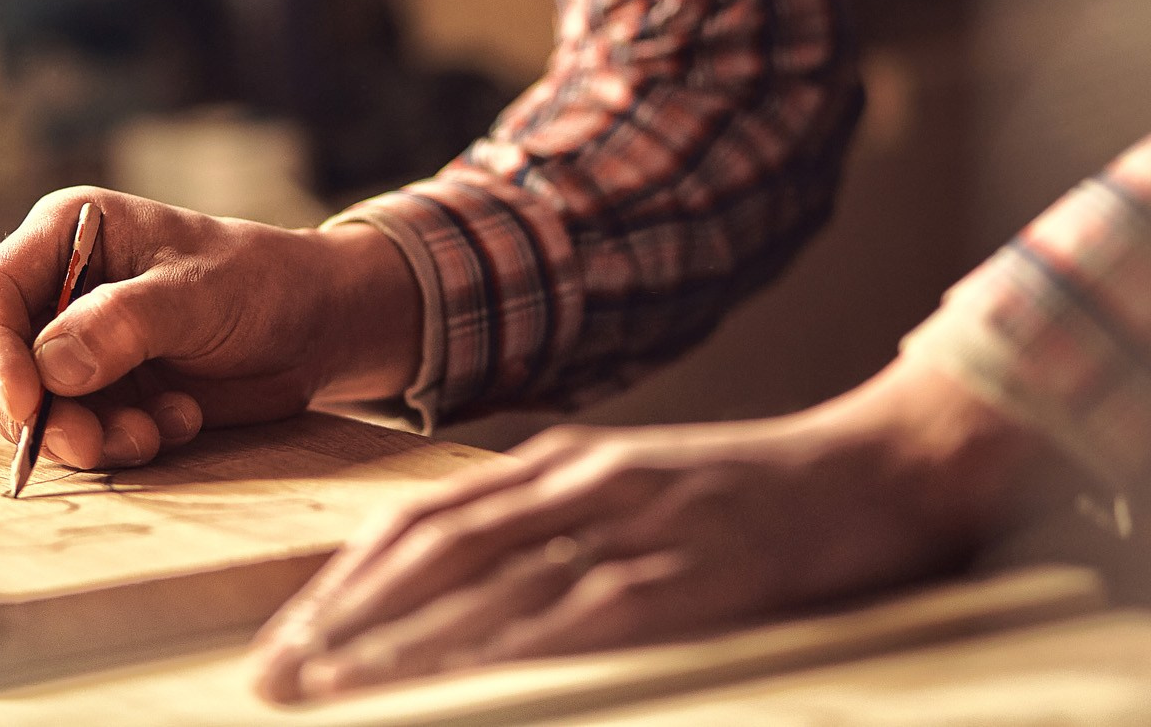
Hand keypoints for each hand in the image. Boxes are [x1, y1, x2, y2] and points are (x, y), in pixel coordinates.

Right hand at [0, 187, 419, 470]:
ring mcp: (81, 344)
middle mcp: (61, 288)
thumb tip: (49, 370)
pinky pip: (83, 433)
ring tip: (156, 432)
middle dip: (46, 413)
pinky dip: (125, 442)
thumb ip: (123, 325)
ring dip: (90, 436)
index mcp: (70, 233)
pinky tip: (182, 420)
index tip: (26, 404)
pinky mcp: (107, 391)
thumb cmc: (263, 283)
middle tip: (97, 442)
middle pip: (6, 363)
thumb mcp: (198, 295)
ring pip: (40, 411)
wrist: (319, 327)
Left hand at [250, 358, 1071, 702]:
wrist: (875, 467)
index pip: (422, 519)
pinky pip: (581, 611)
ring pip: (488, 579)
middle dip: (341, 614)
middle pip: (431, 546)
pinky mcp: (688, 567)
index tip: (288, 637)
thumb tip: (468, 591)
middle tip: (276, 675)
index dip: (345, 579)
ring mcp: (632, 519)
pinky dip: (509, 645)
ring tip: (333, 686)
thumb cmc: (751, 497)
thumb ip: (554, 530)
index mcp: (559, 465)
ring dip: (400, 638)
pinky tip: (459, 677)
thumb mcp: (633, 497)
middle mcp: (579, 482)